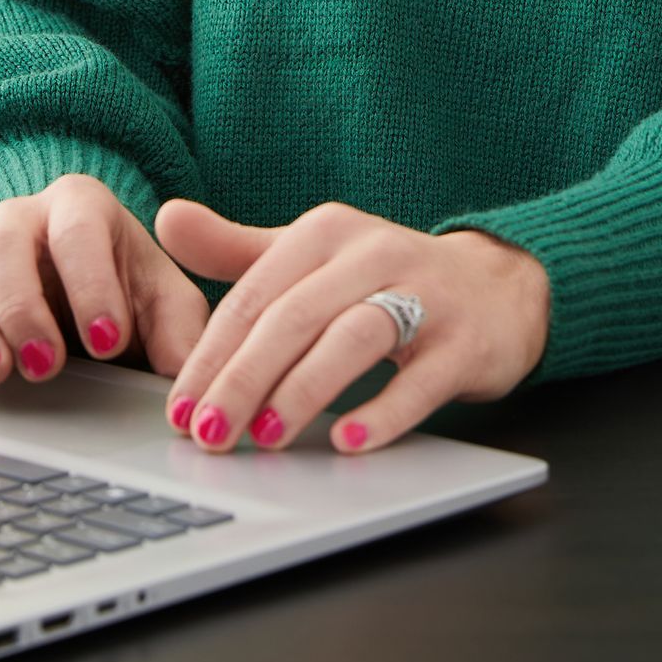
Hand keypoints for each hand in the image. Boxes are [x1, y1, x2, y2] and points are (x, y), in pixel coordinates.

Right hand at [0, 173, 211, 385]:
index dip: (92, 284)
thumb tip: (191, 376)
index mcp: (83, 206)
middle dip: (23, 307)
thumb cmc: (132, 295)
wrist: (94, 303)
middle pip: (6, 244)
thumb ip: (182, 333)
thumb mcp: (167, 306)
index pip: (80, 231)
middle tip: (45, 364)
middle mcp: (25, 219)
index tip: (108, 341)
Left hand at [151, 198, 551, 454]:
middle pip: (296, 315)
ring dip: (304, 390)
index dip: (212, 353)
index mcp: (326, 233)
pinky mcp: (465, 340)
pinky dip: (383, 413)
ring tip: (265, 438)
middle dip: (245, 378)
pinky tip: (347, 442)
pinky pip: (421, 379)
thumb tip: (166, 218)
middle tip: (208, 433)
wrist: (496, 285)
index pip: (255, 295)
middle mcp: (374, 253)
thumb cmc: (385, 278)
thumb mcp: (312, 256)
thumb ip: (238, 248)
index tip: (179, 408)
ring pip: (354, 337)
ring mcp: (425, 294)